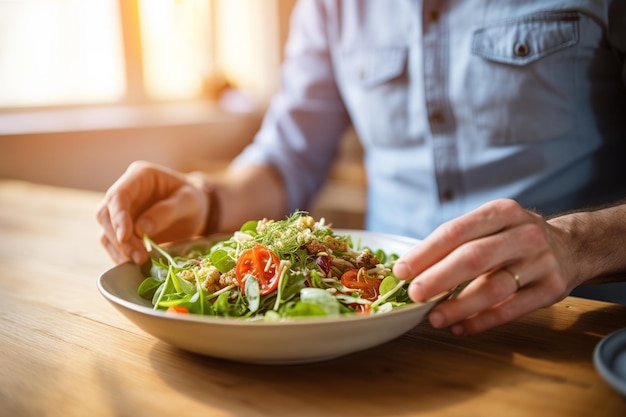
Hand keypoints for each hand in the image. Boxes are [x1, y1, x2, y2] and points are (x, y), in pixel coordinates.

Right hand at [97, 161, 208, 264]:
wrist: (193, 212)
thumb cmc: (192, 201)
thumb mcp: (189, 202)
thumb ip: (168, 211)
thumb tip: (142, 229)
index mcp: (139, 176)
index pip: (118, 195)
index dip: (118, 216)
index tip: (125, 237)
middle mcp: (124, 192)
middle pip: (106, 215)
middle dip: (119, 239)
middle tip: (139, 257)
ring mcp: (120, 211)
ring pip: (106, 232)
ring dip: (120, 250)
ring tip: (141, 262)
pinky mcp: (121, 230)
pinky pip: (114, 244)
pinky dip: (122, 256)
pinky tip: (136, 265)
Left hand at [393, 199, 575, 334]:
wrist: (572, 247)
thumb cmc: (514, 238)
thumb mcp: (490, 226)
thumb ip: (456, 243)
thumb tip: (410, 270)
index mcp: (501, 212)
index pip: (455, 231)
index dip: (425, 253)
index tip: (401, 271)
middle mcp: (523, 234)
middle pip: (474, 258)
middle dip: (439, 278)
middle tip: (414, 294)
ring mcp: (540, 262)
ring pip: (493, 287)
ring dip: (459, 306)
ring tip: (434, 318)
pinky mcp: (552, 289)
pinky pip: (511, 310)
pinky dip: (482, 321)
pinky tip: (459, 327)